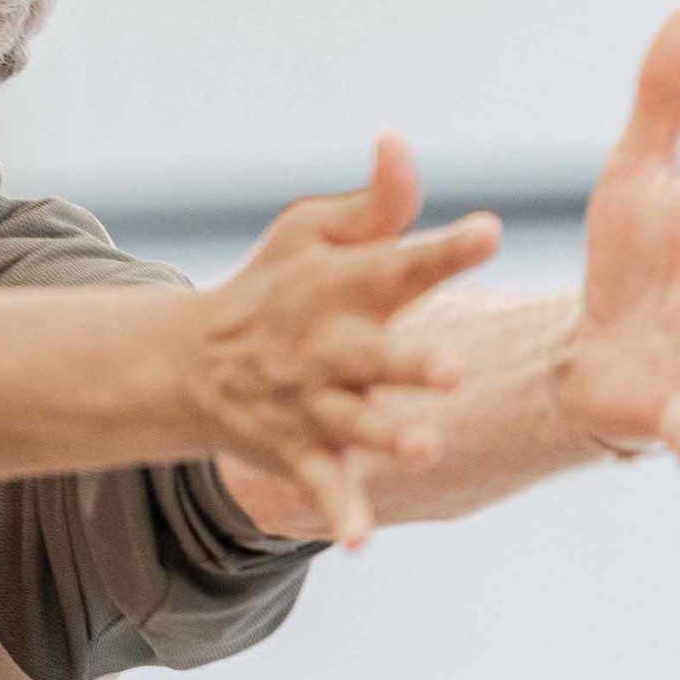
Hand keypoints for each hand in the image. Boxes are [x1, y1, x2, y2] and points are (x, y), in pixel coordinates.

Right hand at [194, 134, 501, 547]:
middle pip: (374, 355)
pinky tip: (358, 540)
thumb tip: (399, 140)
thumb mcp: (311, 234)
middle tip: (454, 368)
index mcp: (341, 286)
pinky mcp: (296, 448)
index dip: (444, 248)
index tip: (489, 231)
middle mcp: (327, 345)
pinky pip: (318, 485)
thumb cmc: (277, 288)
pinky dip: (335, 512)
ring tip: (422, 446)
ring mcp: (310, 401)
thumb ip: (374, 202)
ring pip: (352, 422)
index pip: (399, 262)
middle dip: (411, 363)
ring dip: (385, 436)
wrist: (190, 362)